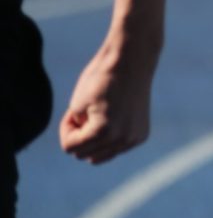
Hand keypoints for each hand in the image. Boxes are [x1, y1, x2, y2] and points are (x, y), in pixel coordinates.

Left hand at [59, 38, 156, 164]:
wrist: (132, 61)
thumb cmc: (100, 78)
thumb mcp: (77, 105)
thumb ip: (78, 133)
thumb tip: (88, 151)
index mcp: (103, 132)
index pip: (69, 148)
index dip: (66, 128)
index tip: (73, 110)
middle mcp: (122, 140)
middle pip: (85, 156)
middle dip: (80, 137)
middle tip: (86, 113)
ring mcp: (134, 139)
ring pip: (102, 156)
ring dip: (94, 140)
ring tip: (98, 117)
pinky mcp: (141, 135)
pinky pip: (117, 148)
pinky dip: (110, 138)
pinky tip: (114, 118)